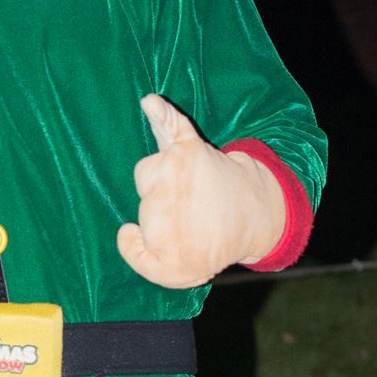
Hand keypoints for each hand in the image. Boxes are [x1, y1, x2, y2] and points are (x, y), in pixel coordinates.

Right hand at [115, 95, 286, 288]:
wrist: (252, 218)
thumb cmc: (208, 245)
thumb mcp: (171, 274)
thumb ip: (136, 255)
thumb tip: (125, 228)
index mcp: (163, 232)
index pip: (134, 236)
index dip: (145, 242)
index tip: (172, 245)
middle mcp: (168, 200)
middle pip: (141, 198)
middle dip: (160, 206)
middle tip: (194, 215)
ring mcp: (180, 170)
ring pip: (149, 172)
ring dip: (163, 179)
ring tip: (197, 192)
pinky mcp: (191, 150)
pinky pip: (171, 127)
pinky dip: (162, 114)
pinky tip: (151, 102)